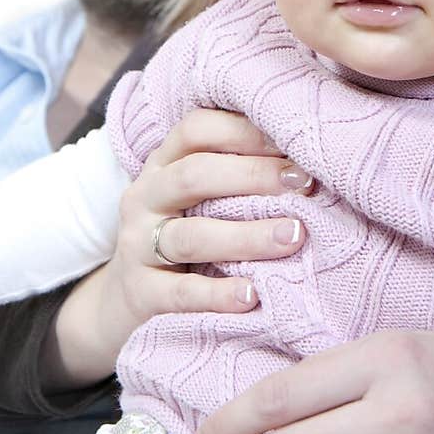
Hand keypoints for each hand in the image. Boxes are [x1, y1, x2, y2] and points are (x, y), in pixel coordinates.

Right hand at [45, 107, 312, 387]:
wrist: (123, 303)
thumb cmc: (185, 235)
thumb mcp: (199, 197)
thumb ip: (237, 171)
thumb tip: (310, 154)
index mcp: (163, 164)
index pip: (195, 130)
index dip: (243, 130)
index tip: (293, 139)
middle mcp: (145, 197)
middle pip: (194, 176)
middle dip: (253, 176)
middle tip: (304, 184)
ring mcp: (137, 246)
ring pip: (190, 236)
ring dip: (246, 235)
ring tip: (294, 236)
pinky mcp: (140, 294)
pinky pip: (180, 293)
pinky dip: (217, 294)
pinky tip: (252, 296)